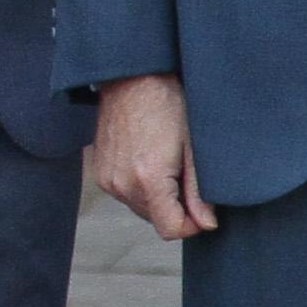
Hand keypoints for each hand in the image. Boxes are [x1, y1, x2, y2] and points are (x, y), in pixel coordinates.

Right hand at [87, 74, 212, 239]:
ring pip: (141, 208)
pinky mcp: (100, 172)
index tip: (202, 206)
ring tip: (166, 161)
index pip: (171, 229)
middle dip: (175, 206)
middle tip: (184, 172)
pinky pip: (126, 193)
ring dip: (157, 196)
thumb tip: (207, 224)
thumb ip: (199, 192)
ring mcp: (107, 179)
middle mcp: (121, 184)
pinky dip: (140, 186)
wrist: (133, 77)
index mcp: (147, 179)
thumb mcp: (193, 147)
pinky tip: (149, 158)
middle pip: (156, 220)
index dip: (192, 224)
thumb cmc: (167, 103)